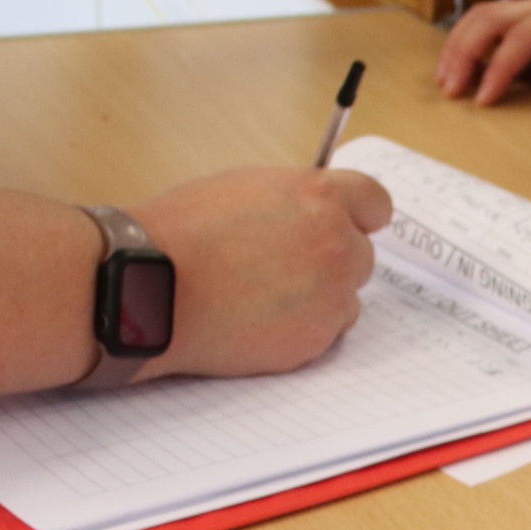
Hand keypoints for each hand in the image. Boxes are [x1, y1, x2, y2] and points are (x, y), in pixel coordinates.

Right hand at [130, 168, 392, 380]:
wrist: (154, 287)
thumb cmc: (185, 232)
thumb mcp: (246, 188)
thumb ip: (295, 199)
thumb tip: (314, 211)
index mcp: (320, 197)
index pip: (376, 203)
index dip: (358, 215)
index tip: (345, 224)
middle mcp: (336, 245)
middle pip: (362, 255)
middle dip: (332, 259)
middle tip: (285, 266)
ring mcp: (329, 298)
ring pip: (345, 299)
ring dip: (319, 299)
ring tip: (264, 297)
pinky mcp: (314, 342)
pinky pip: (323, 335)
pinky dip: (299, 330)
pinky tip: (257, 321)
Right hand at [434, 0, 530, 109]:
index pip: (525, 36)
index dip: (500, 67)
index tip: (484, 99)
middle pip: (491, 16)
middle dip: (463, 51)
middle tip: (449, 89)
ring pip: (487, 13)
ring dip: (462, 44)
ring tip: (448, 80)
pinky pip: (498, 20)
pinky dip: (475, 40)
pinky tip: (466, 66)